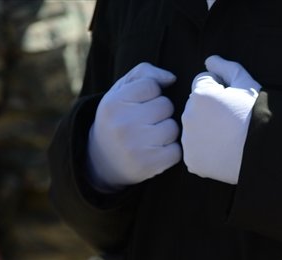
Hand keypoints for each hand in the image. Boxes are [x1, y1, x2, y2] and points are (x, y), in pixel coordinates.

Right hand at [86, 62, 180, 191]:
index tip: (141, 102)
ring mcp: (136, 146)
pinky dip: (171, 150)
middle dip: (161, 111)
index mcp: (114, 103)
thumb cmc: (119, 117)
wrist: (103, 159)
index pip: (151, 85)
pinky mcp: (150, 164)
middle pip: (166, 105)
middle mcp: (123, 124)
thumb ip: (145, 74)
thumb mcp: (122, 90)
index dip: (152, 93)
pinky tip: (157, 150)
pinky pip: (177, 150)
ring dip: (167, 130)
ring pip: (173, 127)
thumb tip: (171, 78)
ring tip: (152, 135)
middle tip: (148, 120)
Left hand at [181, 55, 260, 184]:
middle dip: (210, 110)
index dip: (221, 89)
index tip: (234, 102)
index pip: (202, 83)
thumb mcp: (247, 83)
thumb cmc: (260, 115)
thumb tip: (209, 60)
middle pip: (196, 107)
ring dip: (207, 130)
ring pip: (194, 129)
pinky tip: (223, 152)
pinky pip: (195, 152)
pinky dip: (206, 152)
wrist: (269, 150)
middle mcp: (188, 117)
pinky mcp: (193, 162)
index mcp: (200, 94)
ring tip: (230, 138)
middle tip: (233, 121)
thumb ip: (225, 67)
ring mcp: (189, 142)